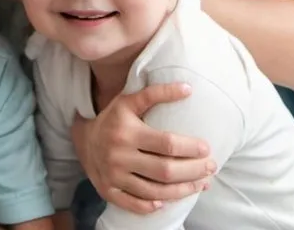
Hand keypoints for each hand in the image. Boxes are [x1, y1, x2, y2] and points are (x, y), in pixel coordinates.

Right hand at [72, 83, 214, 213]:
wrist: (83, 139)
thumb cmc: (113, 118)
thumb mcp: (129, 101)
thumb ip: (156, 93)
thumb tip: (188, 88)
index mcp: (126, 131)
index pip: (166, 143)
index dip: (190, 147)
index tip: (207, 148)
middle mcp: (119, 155)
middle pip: (165, 170)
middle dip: (193, 171)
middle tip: (210, 168)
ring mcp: (114, 176)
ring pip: (155, 191)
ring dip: (182, 191)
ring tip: (200, 184)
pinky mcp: (109, 191)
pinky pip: (135, 204)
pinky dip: (153, 205)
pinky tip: (168, 201)